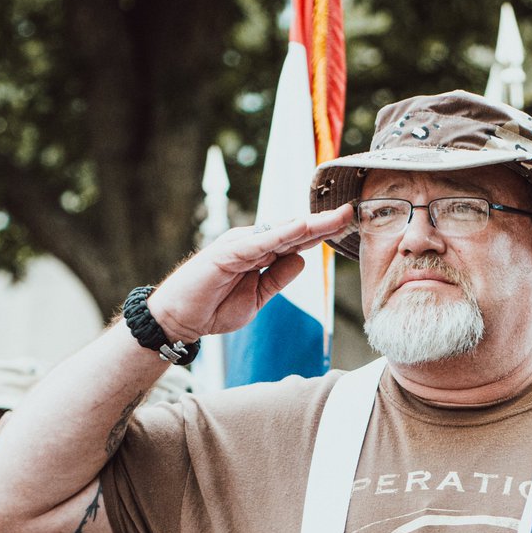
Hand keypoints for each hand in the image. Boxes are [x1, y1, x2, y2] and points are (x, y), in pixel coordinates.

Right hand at [147, 204, 353, 340]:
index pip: (297, 241)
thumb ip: (278, 279)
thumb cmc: (214, 308)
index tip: (347, 225)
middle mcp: (252, 245)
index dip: (321, 234)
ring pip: (282, 233)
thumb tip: (301, 262)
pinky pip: (259, 243)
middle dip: (324, 223)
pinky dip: (280, 235)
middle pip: (294, 232)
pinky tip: (301, 228)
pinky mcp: (226, 253)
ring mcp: (240, 246)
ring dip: (310, 224)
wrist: (180, 320)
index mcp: (261, 255)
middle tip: (351, 211)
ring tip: (336, 216)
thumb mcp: (257, 298)